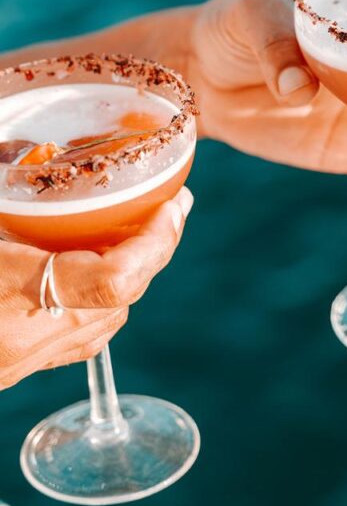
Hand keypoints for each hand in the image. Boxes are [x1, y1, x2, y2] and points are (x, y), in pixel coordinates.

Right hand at [0, 187, 192, 389]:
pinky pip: (78, 341)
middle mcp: (23, 339)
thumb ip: (7, 188)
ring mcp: (20, 362)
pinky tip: (88, 272)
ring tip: (130, 234)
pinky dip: (96, 305)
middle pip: (120, 299)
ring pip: (106, 324)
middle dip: (152, 252)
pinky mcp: (13, 370)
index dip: (154, 244)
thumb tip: (23, 134)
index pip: (113, 280)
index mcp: (9, 291)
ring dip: (127, 278)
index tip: (172, 208)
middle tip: (168, 208)